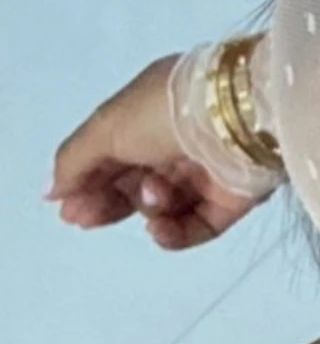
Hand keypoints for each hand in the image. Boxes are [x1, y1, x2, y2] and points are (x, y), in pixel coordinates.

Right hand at [46, 54, 267, 250]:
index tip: (67, 208)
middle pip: (134, 184)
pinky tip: (160, 227)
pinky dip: (174, 232)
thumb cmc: (168, 112)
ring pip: (163, 205)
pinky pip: (195, 226)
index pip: (113, 153)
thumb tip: (53, 191)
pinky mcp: (233, 198)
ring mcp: (208, 170)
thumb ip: (75, 160)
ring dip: (147, 207)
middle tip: (86, 218)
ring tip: (153, 196)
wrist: (242, 115)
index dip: (87, 182)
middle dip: (108, 203)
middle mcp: (179, 140)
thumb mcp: (107, 126)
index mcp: (151, 111)